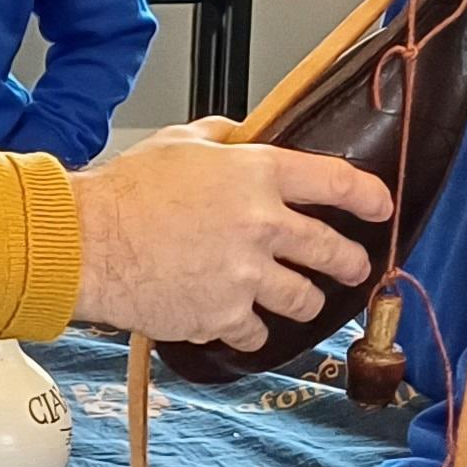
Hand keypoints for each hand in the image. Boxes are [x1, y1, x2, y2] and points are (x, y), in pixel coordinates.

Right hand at [74, 125, 391, 348]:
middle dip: (351, 263)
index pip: (336, 183)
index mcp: (255, 174)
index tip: (381, 207)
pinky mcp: (222, 315)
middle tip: (353, 267)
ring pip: (303, 300)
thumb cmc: (125, 191)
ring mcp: (245, 275)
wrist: (86, 242)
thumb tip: (244, 135)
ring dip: (304, 301)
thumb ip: (222, 137)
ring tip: (299, 301)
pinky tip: (238, 320)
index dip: (369, 197)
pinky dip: (250, 329)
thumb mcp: (178, 142)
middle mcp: (260, 225)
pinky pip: (255, 332)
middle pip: (333, 251)